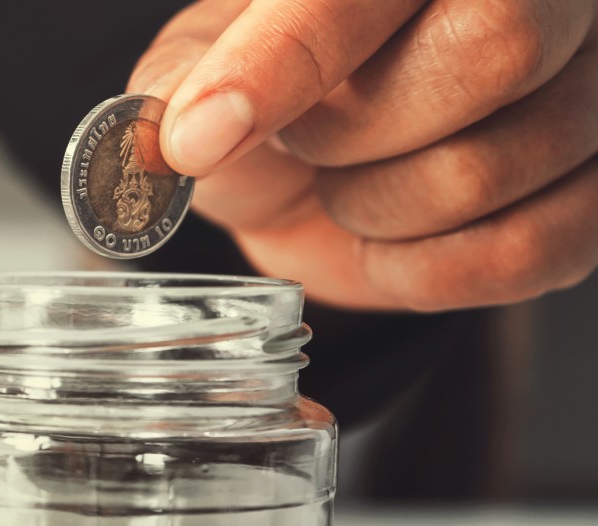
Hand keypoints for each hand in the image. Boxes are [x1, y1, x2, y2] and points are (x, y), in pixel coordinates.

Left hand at [132, 0, 597, 310]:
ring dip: (379, 208)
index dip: (285, 60)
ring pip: (496, 164)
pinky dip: (426, 271)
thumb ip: (179, 85)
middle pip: (495, 50)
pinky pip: (529, 250)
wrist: (322, 170)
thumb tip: (173, 135)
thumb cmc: (272, 97)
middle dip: (355, 132)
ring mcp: (590, 86)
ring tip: (350, 183)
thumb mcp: (201, 69)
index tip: (197, 137)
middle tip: (303, 143)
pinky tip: (393, 238)